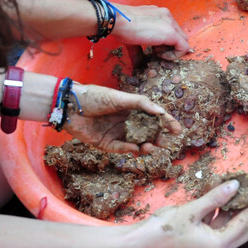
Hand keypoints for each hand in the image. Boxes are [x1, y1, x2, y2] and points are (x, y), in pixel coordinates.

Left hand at [64, 84, 180, 152]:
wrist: (70, 106)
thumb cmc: (95, 96)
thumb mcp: (120, 97)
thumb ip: (141, 104)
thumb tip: (161, 111)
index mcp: (131, 108)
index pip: (153, 116)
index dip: (166, 123)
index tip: (177, 130)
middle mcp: (126, 121)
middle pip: (147, 132)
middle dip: (157, 137)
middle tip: (163, 142)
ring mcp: (117, 133)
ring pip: (136, 143)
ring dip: (145, 146)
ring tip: (150, 147)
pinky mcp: (106, 144)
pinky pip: (121, 149)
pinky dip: (130, 150)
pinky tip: (136, 149)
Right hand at [112, 3, 190, 59]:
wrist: (118, 20)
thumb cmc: (122, 25)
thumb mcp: (134, 37)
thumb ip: (140, 50)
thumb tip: (137, 64)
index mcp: (159, 14)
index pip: (171, 29)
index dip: (165, 42)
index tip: (154, 49)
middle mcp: (167, 16)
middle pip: (179, 34)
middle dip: (170, 46)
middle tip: (156, 52)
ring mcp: (170, 23)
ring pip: (183, 40)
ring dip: (172, 50)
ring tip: (157, 52)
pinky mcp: (171, 33)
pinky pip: (183, 47)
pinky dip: (175, 55)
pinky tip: (161, 55)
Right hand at [141, 180, 247, 247]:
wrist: (140, 242)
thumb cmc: (165, 228)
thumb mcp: (192, 210)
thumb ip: (215, 198)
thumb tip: (235, 184)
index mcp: (217, 245)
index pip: (243, 223)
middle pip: (240, 230)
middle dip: (244, 211)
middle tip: (245, 190)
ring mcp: (207, 246)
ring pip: (228, 228)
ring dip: (231, 211)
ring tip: (232, 190)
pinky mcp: (199, 241)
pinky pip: (215, 227)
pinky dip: (218, 214)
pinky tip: (215, 197)